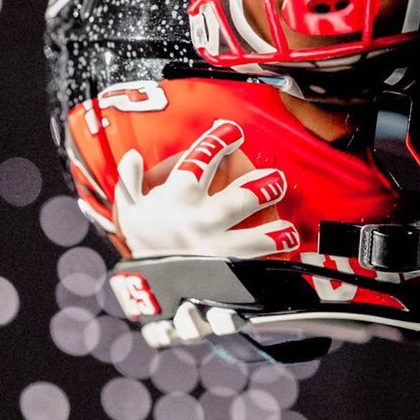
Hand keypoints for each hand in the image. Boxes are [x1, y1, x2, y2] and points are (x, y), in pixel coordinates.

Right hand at [112, 119, 298, 259]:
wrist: (146, 288)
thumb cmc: (144, 241)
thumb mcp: (130, 210)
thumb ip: (130, 181)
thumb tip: (133, 156)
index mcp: (176, 200)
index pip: (200, 163)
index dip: (218, 142)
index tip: (232, 131)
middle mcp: (199, 223)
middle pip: (237, 202)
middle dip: (260, 188)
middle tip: (276, 177)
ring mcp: (214, 250)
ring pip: (251, 240)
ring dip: (274, 233)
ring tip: (289, 229)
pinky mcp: (226, 272)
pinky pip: (253, 266)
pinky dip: (271, 259)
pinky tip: (287, 252)